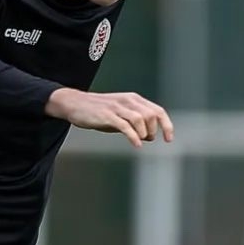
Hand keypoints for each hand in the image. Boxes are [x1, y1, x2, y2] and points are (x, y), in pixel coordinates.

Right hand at [45, 87, 173, 148]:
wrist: (74, 104)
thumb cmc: (98, 112)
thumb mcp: (119, 115)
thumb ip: (135, 123)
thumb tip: (151, 136)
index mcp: (133, 99)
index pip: (157, 111)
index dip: (166, 125)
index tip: (169, 139)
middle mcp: (128, 101)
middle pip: (151, 115)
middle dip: (153, 130)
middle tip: (146, 139)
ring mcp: (117, 107)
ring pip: (140, 119)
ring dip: (144, 133)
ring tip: (139, 140)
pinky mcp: (107, 115)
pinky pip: (125, 126)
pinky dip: (133, 136)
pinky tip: (136, 145)